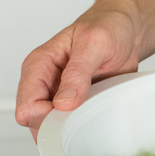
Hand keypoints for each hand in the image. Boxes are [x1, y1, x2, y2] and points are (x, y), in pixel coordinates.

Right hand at [15, 3, 141, 141]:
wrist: (126, 30)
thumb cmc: (108, 27)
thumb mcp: (94, 43)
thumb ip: (77, 72)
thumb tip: (63, 103)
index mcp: (40, 65)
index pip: (27, 106)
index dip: (47, 118)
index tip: (72, 116)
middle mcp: (46, 83)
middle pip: (37, 122)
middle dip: (59, 127)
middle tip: (85, 118)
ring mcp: (61, 95)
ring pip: (54, 127)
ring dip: (73, 128)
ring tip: (94, 113)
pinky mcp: (78, 103)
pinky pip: (74, 124)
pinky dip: (85, 125)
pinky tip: (98, 116)